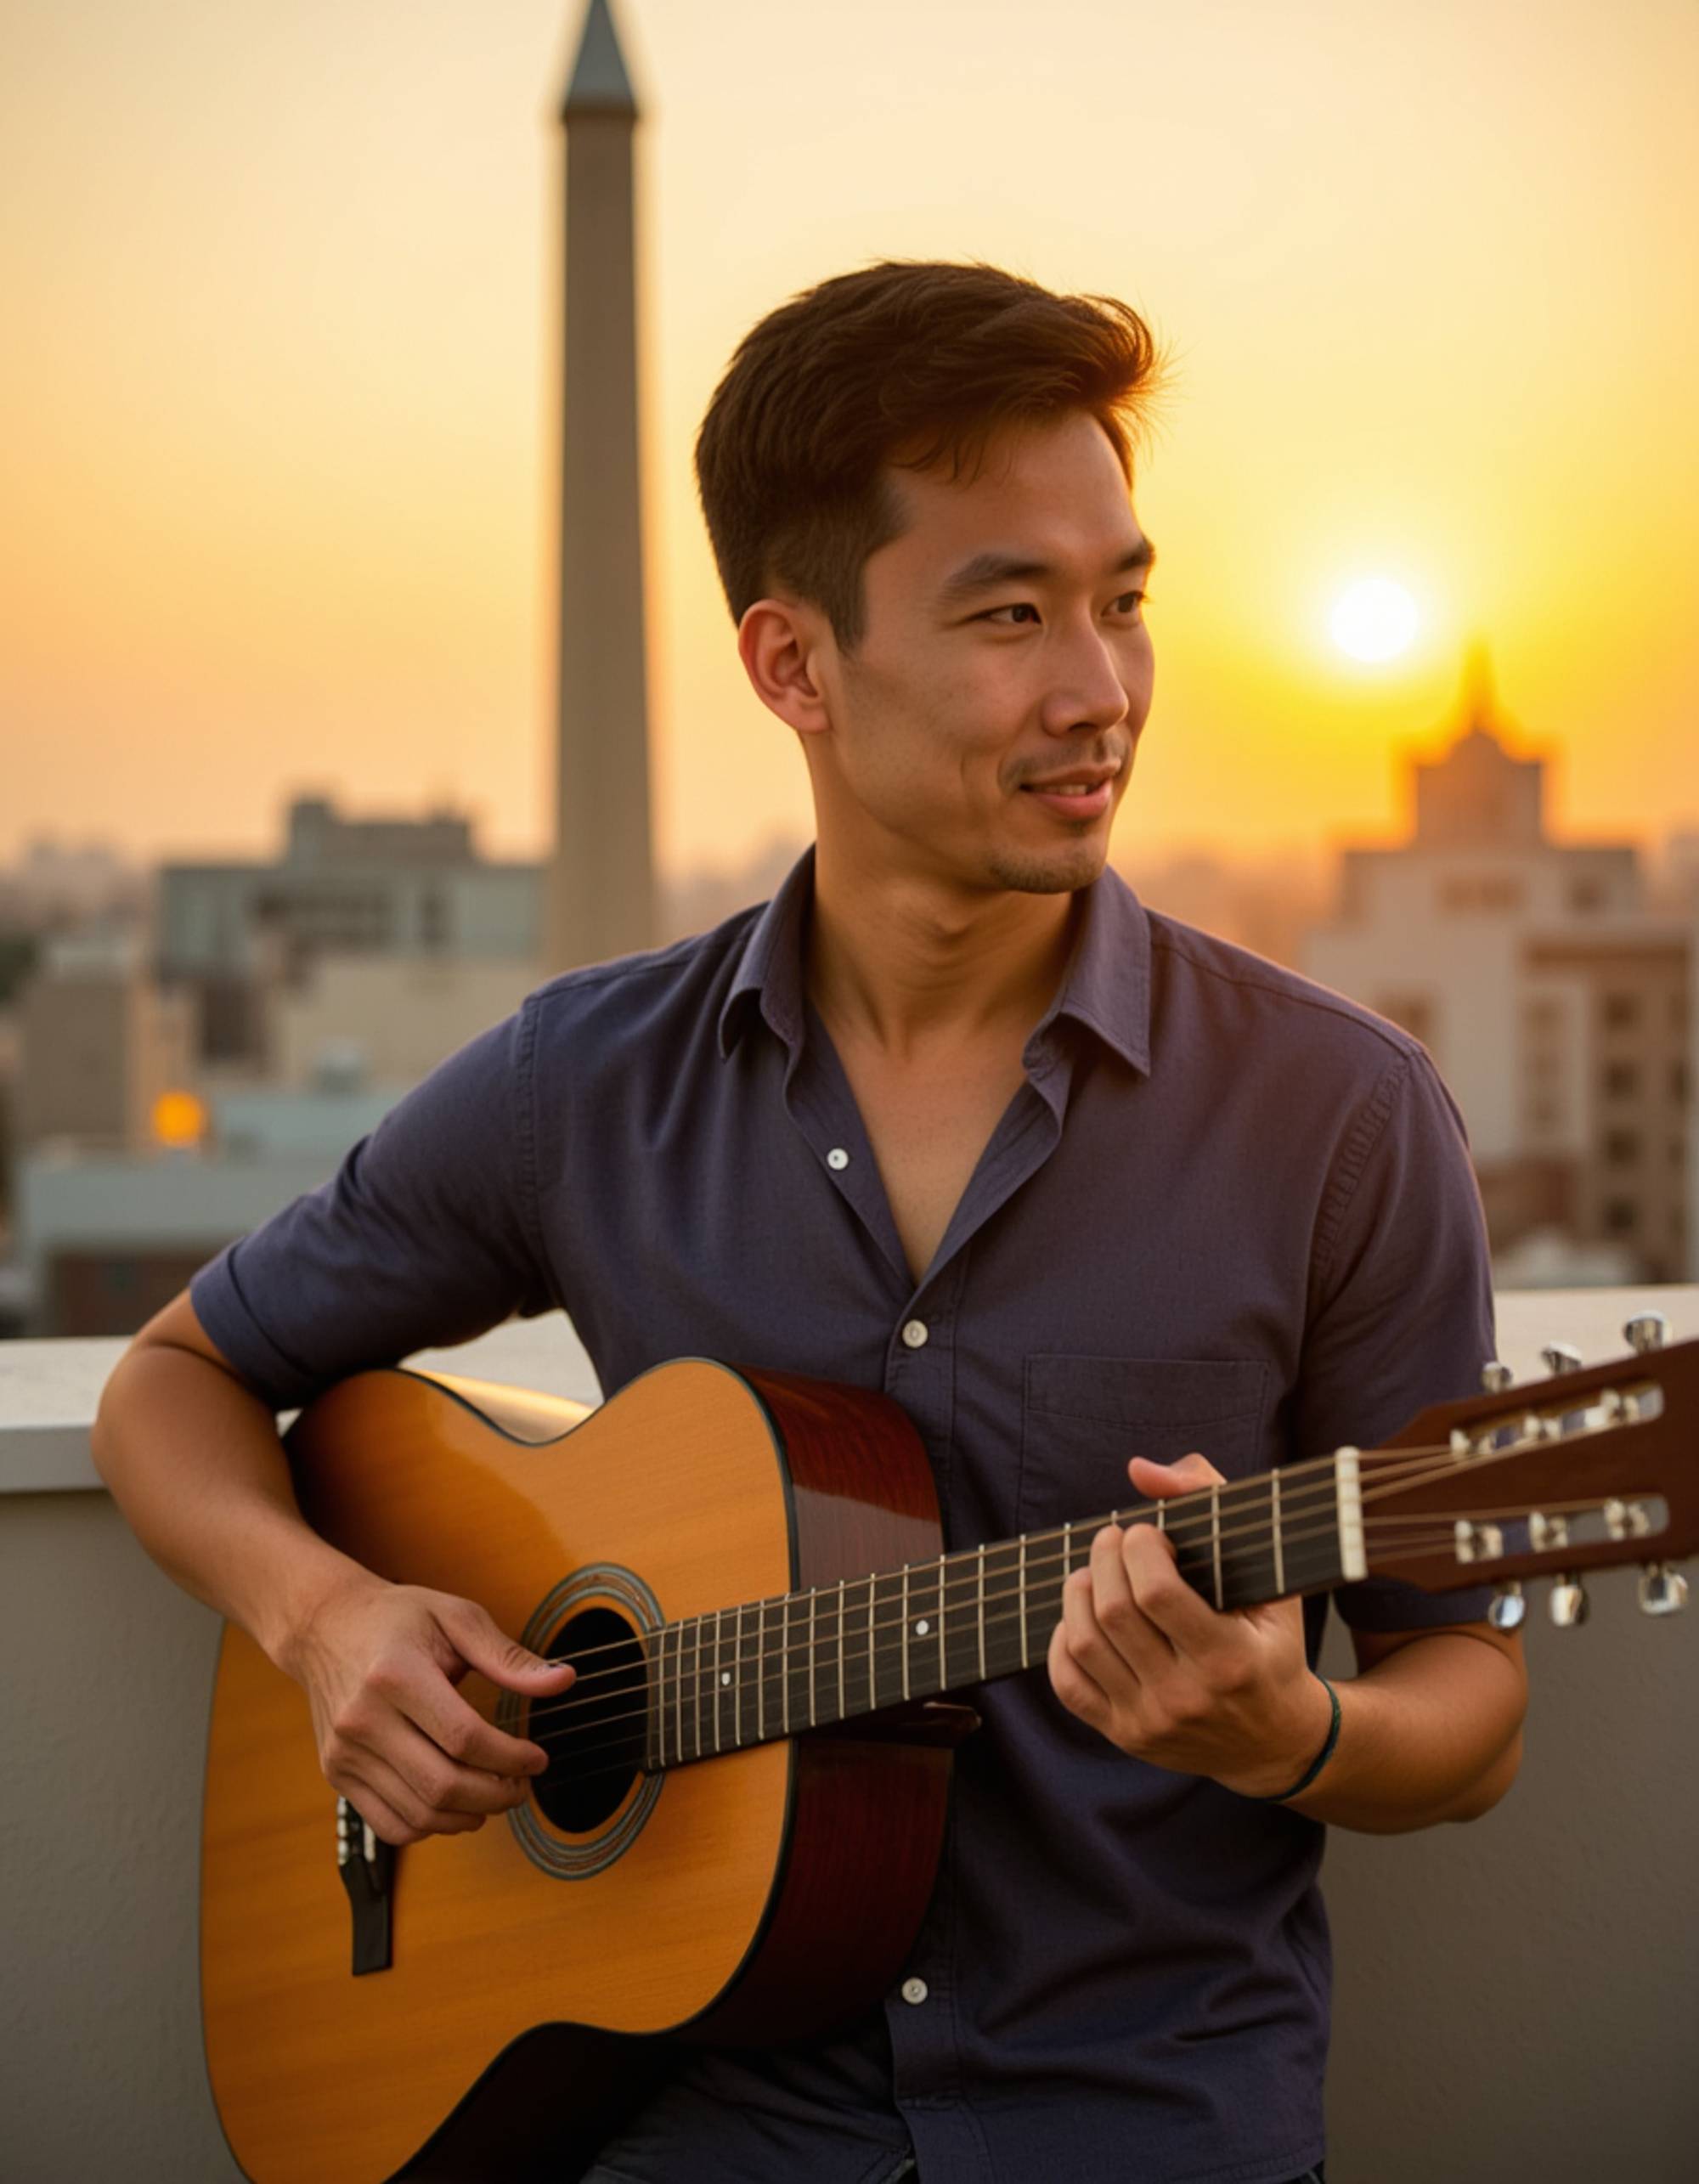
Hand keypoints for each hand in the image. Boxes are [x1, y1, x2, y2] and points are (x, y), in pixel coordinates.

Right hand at [283, 1568, 575, 1844]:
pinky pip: (389, 1824)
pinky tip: (455, 1806)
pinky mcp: (336, 1773)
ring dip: (469, 1816)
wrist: (326, 1626)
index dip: (510, 1758)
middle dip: (496, 1795)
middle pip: (442, 1785)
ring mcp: (345, 1752)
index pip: (464, 1738)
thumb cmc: (397, 1619)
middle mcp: (363, 1718)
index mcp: (394, 1674)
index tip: (538, 1759)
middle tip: (522, 1785)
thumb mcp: (457, 1618)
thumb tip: (563, 1681)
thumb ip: (509, 1656)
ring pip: (418, 1814)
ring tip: (495, 1795)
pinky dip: (431, 1827)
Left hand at [1046, 1451, 1332, 1796]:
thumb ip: (1213, 1503)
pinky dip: (1062, 1640)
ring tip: (1095, 1572)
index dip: (1138, 1549)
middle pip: (1114, 1612)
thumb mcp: (1271, 1578)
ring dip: (1079, 1591)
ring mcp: (1150, 1722)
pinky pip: (1067, 1685)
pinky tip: (1083, 1615)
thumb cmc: (1272, 1646)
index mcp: (1229, 1660)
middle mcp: (1186, 1698)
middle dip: (1104, 1557)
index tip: (1145, 1532)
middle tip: (1114, 1539)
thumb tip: (1139, 1469)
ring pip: (1083, 1643)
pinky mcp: (1124, 1736)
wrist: (1276, 1741)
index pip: (1157, 1594)